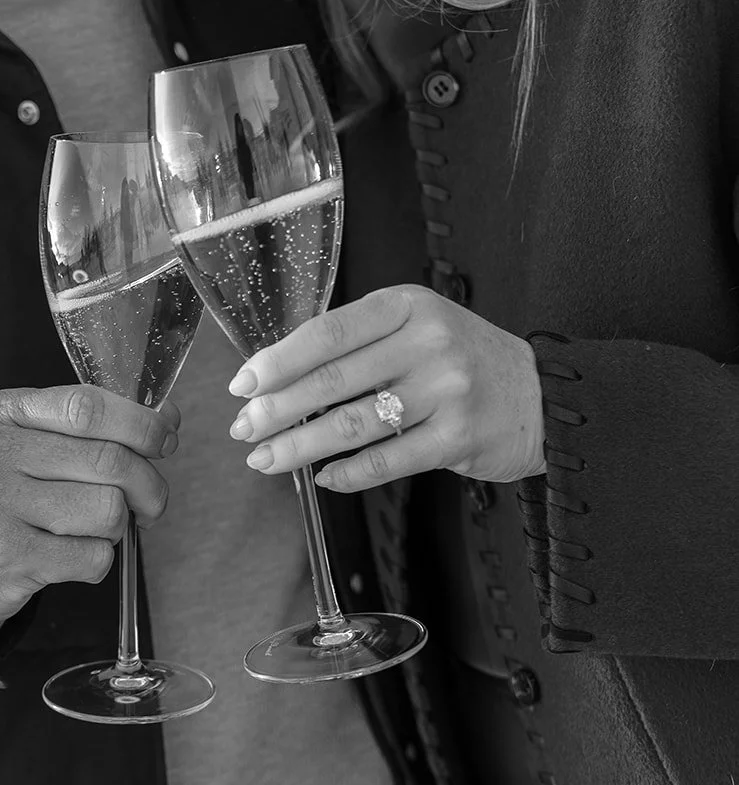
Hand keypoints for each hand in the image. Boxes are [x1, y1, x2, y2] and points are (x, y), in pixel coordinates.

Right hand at [0, 385, 178, 627]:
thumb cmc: (0, 491)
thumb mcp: (25, 439)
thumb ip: (90, 425)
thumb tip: (166, 417)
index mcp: (3, 413)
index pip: (87, 407)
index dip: (140, 423)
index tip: (165, 439)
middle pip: (110, 461)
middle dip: (149, 484)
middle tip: (151, 501)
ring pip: (108, 510)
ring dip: (118, 526)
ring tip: (95, 529)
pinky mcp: (10, 557)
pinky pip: (92, 557)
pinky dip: (98, 560)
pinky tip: (74, 555)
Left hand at [227, 285, 544, 492]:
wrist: (542, 395)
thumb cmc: (463, 359)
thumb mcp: (417, 326)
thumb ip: (360, 341)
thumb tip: (280, 374)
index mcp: (407, 306)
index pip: (327, 332)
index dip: (278, 360)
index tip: (242, 384)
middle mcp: (427, 342)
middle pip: (333, 380)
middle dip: (277, 409)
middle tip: (243, 429)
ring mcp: (446, 390)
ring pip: (352, 424)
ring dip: (300, 446)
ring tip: (266, 459)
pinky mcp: (458, 437)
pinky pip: (387, 460)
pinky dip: (348, 473)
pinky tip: (323, 478)